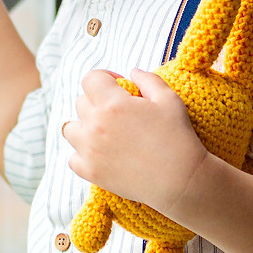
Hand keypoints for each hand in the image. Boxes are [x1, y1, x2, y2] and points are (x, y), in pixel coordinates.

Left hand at [62, 68, 213, 218]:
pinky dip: (82, 154)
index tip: (119, 86)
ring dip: (85, 126)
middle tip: (119, 112)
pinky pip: (72, 158)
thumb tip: (131, 72)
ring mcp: (90, 151)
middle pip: (82, 102)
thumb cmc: (178, 137)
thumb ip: (148, 79)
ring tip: (105, 131)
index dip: (105, 78)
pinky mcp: (91, 172)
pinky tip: (100, 153)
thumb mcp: (169, 99)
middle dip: (98, 101)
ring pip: (71, 129)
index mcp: (112, 104)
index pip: (91, 78)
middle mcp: (95, 126)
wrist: (181, 180)